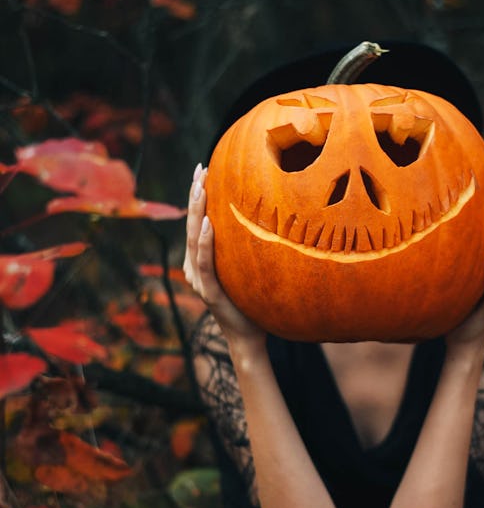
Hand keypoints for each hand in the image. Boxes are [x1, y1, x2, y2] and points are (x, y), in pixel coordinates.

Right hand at [183, 163, 265, 346]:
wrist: (250, 337)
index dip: (197, 197)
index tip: (203, 170)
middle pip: (191, 226)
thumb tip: (267, 217)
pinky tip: (208, 223)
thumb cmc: (252, 302)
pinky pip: (206, 264)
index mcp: (201, 261)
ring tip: (200, 188)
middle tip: (199, 170)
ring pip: (193, 240)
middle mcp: (194, 269)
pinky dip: (205, 243)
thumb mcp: (248, 269)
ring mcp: (199, 280)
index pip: (197, 223)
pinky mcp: (209, 293)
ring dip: (196, 212)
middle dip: (194, 196)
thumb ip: (245, 248)